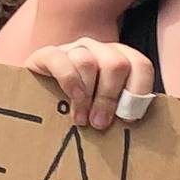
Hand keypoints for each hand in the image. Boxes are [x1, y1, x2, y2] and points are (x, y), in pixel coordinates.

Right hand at [25, 38, 156, 129]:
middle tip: (100, 124)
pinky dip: (68, 81)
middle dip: (110, 98)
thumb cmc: (78, 110)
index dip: (138, 92)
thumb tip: (140, 131)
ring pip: (88, 62)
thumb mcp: (104, 110)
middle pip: (116, 64)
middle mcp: (99, 50)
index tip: (128, 119)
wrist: (38, 104)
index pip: (140, 65)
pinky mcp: (47, 53)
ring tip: (81, 119)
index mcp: (120, 59)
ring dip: (86, 96)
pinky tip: (70, 99)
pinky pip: (60, 59)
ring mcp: (73, 49)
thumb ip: (121, 112)